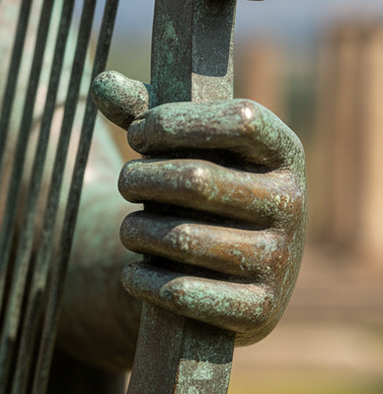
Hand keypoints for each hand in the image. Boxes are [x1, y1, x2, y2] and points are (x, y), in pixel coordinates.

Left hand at [91, 71, 306, 345]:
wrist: (226, 272)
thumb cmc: (195, 190)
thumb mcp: (177, 146)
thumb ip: (140, 110)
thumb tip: (101, 83)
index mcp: (281, 151)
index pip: (239, 119)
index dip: (175, 122)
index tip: (136, 134)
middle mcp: (292, 202)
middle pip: (197, 180)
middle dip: (140, 179)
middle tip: (123, 184)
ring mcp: (281, 260)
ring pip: (181, 239)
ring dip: (135, 232)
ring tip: (128, 229)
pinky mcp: (260, 310)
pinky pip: (182, 294)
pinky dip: (142, 281)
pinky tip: (132, 273)